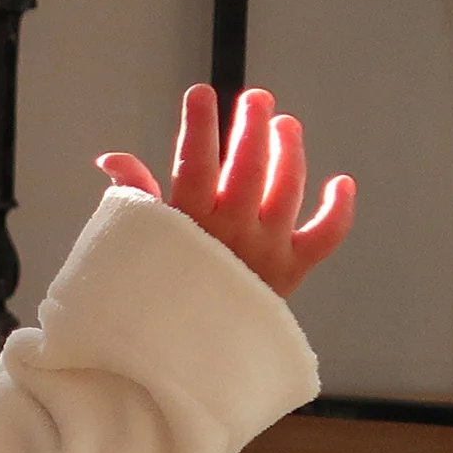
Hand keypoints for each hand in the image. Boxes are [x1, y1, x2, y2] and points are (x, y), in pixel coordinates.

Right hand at [95, 85, 354, 298]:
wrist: (183, 358)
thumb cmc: (153, 296)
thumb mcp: (135, 245)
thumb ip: (134, 196)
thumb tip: (111, 159)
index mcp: (189, 224)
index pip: (196, 160)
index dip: (199, 123)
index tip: (201, 94)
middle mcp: (233, 231)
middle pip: (248, 165)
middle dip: (251, 125)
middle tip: (255, 98)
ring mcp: (267, 249)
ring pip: (287, 186)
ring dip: (289, 150)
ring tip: (286, 124)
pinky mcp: (292, 270)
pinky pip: (326, 235)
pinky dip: (338, 209)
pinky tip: (341, 182)